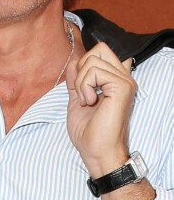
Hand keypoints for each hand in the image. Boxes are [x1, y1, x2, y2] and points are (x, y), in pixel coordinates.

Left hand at [66, 42, 136, 177]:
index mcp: (114, 80)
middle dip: (82, 68)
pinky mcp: (122, 87)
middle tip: (83, 91)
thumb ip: (76, 78)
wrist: (95, 151)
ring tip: (86, 101)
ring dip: (80, 81)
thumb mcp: (77, 97)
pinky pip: (94, 70)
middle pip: (99, 49)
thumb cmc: (88, 130)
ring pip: (92, 60)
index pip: (101, 51)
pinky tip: (89, 102)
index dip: (84, 63)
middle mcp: (123, 78)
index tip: (81, 86)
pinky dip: (84, 85)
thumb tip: (75, 61)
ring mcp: (124, 81)